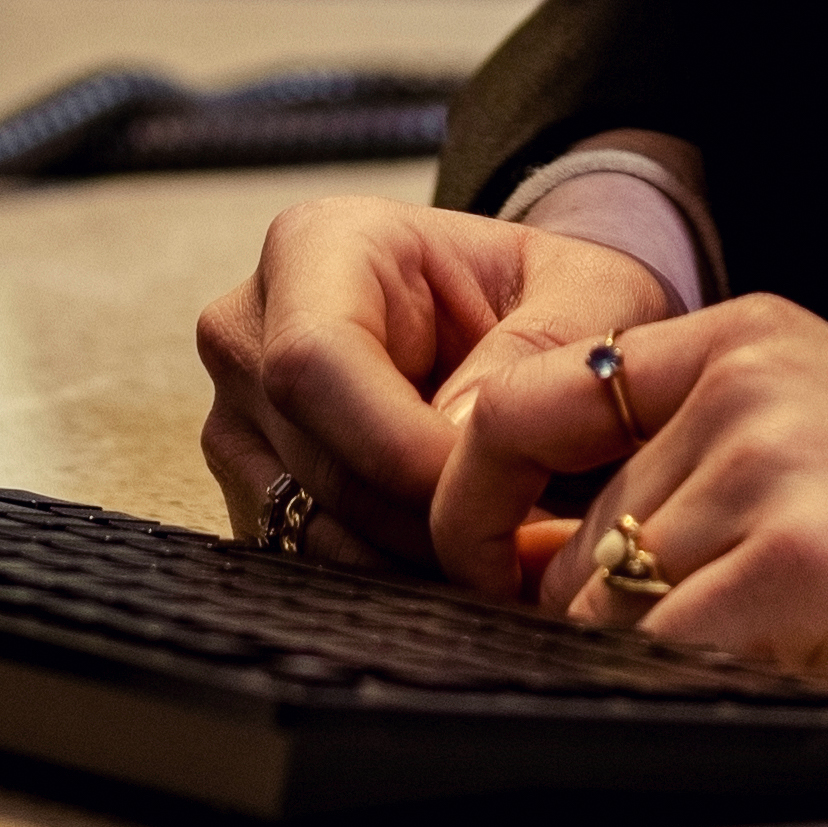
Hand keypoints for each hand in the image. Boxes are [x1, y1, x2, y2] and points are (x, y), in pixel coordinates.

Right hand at [193, 197, 670, 571]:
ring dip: (417, 565)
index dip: (403, 448)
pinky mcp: (252, 491)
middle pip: (318, 462)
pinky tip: (461, 561)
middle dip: (429, 522)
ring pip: (310, 529)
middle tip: (528, 549)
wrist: (523, 322)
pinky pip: (308, 562)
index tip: (497, 495)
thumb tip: (455, 440)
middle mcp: (248, 329)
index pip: (316, 363)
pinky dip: (393, 581)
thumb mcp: (589, 293)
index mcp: (316, 245)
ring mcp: (237, 418)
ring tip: (507, 556)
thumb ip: (539, 346)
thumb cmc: (556, 296)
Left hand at [533, 284, 827, 718]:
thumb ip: (688, 462)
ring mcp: (768, 459)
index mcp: (742, 335)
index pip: (530, 402)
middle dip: (607, 618)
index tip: (509, 570)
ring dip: (671, 662)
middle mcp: (740, 377)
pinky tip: (807, 674)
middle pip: (574, 537)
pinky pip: (671, 651)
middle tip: (736, 647)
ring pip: (612, 605)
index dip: (489, 498)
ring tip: (800, 651)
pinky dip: (708, 688)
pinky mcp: (800, 552)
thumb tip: (530, 556)